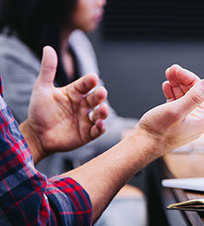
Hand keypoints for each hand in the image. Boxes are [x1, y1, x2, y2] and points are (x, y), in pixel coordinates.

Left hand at [20, 46, 108, 162]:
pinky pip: (97, 130)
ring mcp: (86, 119)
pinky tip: (99, 124)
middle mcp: (83, 104)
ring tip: (103, 110)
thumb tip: (48, 48)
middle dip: (100, 95)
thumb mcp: (42, 88)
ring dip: (103, 111)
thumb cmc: (39, 111)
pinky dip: (101, 127)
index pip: (86, 84)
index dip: (90, 81)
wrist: (36, 135)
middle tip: (101, 92)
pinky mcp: (87, 134)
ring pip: (100, 113)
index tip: (92, 78)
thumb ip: (48, 69)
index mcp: (75, 92)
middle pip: (96, 98)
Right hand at [136, 64, 203, 154]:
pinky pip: (177, 103)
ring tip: (168, 75)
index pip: (202, 92)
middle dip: (182, 80)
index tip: (177, 70)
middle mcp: (196, 121)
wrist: (142, 145)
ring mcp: (186, 121)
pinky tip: (166, 87)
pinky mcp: (175, 121)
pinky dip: (172, 93)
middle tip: (171, 70)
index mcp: (201, 120)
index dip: (189, 78)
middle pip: (193, 93)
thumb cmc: (157, 132)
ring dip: (177, 84)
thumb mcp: (176, 110)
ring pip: (184, 96)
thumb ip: (194, 96)